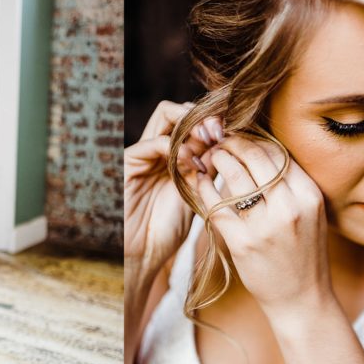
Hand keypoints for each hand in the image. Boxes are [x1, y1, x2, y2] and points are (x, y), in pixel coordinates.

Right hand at [124, 100, 221, 274]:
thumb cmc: (167, 230)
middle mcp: (157, 147)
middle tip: (222, 131)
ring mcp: (143, 152)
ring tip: (210, 140)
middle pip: (180, 110)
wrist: (143, 253)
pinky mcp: (128, 163)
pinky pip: (153, 142)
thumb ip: (209, 169)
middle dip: (204, 115)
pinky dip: (177, 147)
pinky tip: (194, 164)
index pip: (193, 120)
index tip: (235, 130)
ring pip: (166, 115)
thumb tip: (232, 145)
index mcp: (174, 153)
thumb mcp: (197, 194)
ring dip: (192, 122)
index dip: (215, 120)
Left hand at [195, 134, 331, 311]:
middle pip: (255, 157)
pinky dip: (205, 189)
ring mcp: (266, 226)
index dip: (254, 138)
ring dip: (218, 160)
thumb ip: (291, 184)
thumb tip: (263, 149)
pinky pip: (217, 206)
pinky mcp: (243, 244)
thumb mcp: (310, 213)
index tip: (239, 135)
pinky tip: (200, 182)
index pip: (277, 152)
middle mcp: (290, 207)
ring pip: (234, 176)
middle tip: (220, 141)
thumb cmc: (303, 254)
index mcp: (309, 195)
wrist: (302, 300)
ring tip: (211, 157)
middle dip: (233, 143)